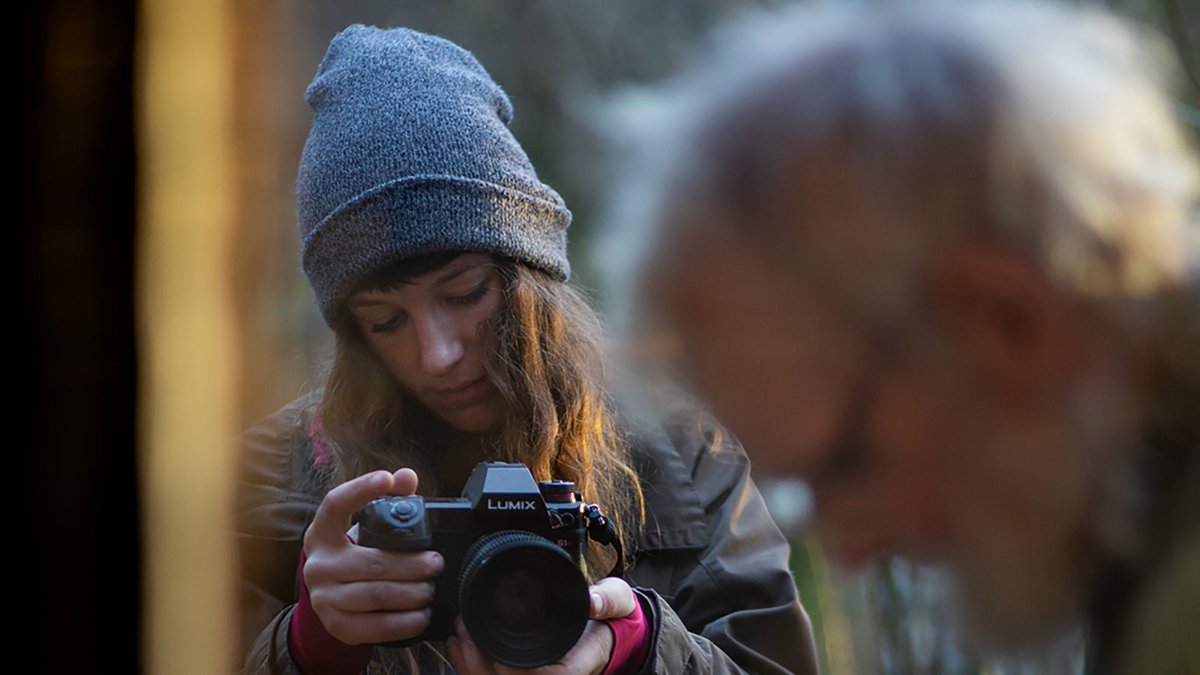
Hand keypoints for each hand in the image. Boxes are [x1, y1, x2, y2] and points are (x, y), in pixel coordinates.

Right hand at [301, 468, 443, 644]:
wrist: (330, 595)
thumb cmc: (354, 553)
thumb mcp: (364, 527)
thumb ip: (389, 500)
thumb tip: (407, 477)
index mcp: (323, 531)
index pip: (335, 504)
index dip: (360, 490)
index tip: (387, 479)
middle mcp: (318, 563)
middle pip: (371, 562)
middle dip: (411, 564)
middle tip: (435, 563)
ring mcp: (324, 596)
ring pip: (375, 595)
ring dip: (411, 594)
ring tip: (430, 589)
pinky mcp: (336, 624)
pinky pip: (374, 627)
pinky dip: (403, 623)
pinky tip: (421, 616)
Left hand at [446, 577, 637, 674]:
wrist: (608, 628)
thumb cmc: (609, 618)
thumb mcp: (615, 603)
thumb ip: (606, 600)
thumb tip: (592, 602)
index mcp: (571, 667)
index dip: (519, 674)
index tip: (498, 659)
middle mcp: (550, 674)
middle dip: (480, 666)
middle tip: (463, 634)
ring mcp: (534, 673)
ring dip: (471, 666)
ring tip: (458, 637)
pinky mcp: (521, 669)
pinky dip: (472, 664)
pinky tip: (459, 645)